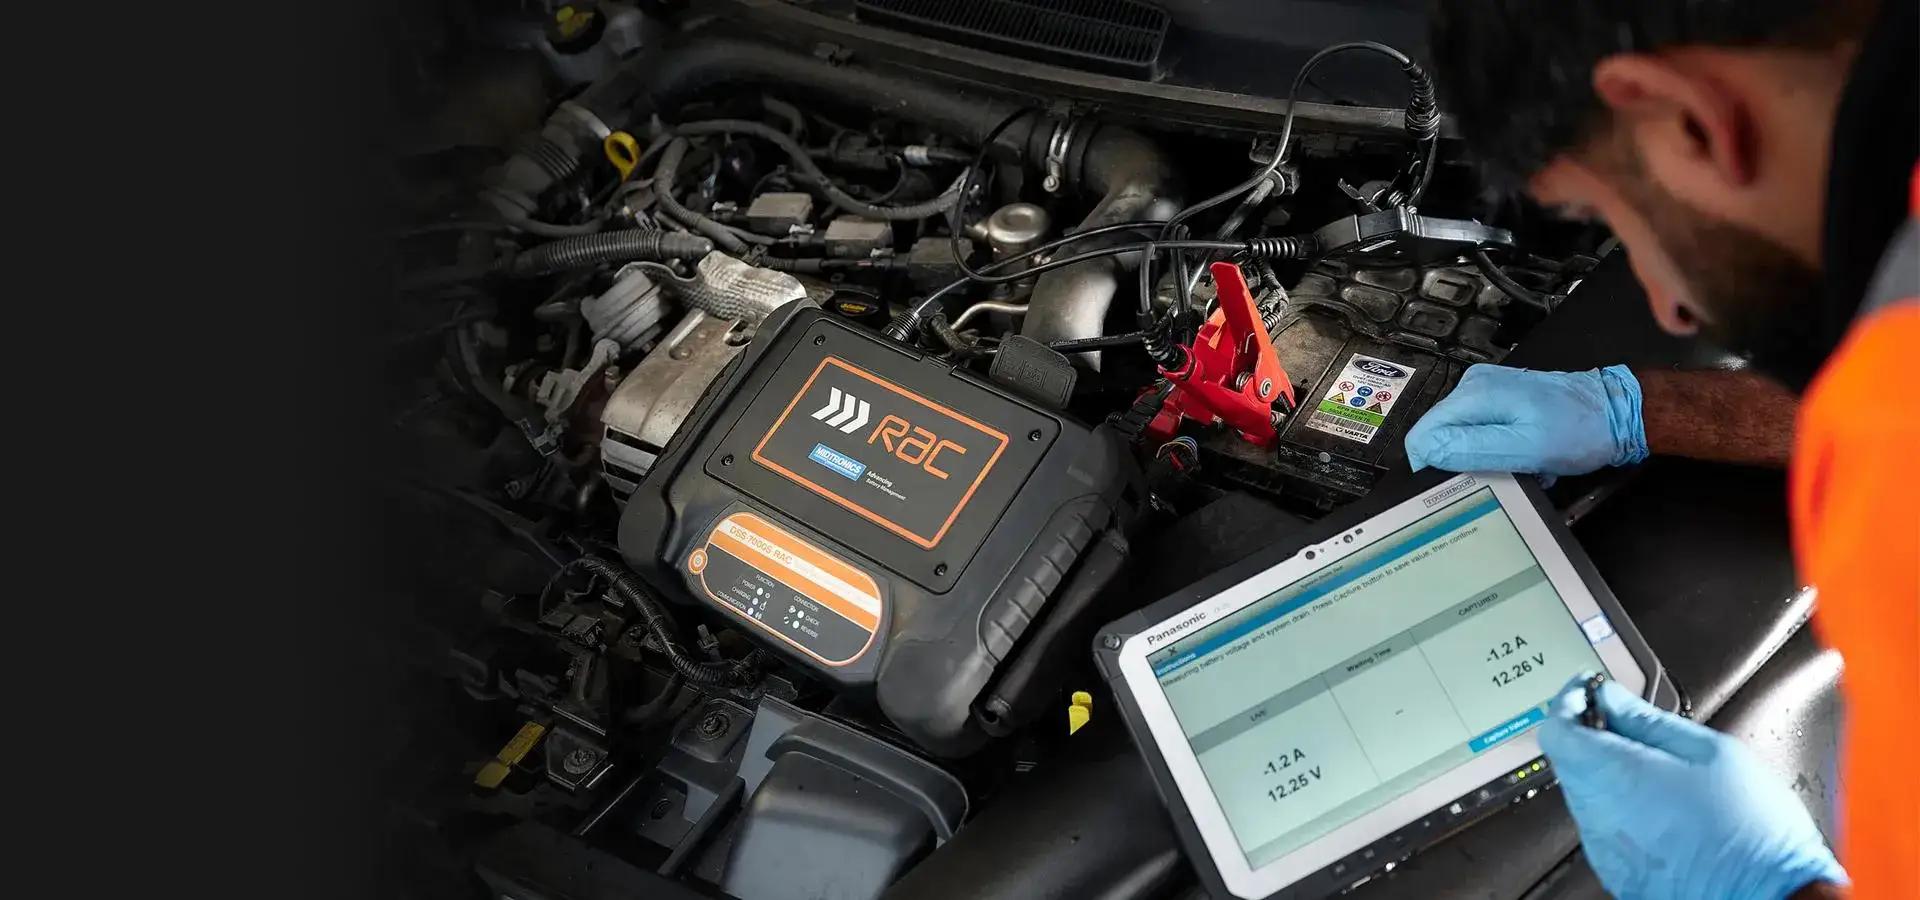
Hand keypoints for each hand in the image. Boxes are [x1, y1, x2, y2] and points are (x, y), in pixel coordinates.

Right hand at [1405, 365, 1648, 476]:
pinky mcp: (1500, 400)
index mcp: (1474, 395)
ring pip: (1462, 438)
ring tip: (1521, 464)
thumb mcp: (1524, 448)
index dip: (1434, 465)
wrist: (1617, 413)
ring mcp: (1487, 391)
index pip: (1422, 434)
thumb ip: (1470, 448)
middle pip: (1441, 436)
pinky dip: (1500, 450)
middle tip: (1505, 471)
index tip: (1465, 480)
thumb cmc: (1579, 431)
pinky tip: (1526, 455)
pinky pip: (1481, 433)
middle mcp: (1474, 386)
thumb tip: (1426, 450)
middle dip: (1467, 462)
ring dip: (1487, 459)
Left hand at [1537, 675, 1845, 899]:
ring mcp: (1605, 847)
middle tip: (1628, 720)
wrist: (1773, 897)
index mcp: (1614, 776)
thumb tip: (1614, 699)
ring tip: (1655, 764)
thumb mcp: (1710, 752)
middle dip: (1591, 734)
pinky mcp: (1618, 870)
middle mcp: (1599, 815)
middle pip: (1567, 760)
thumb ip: (1649, 719)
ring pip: (1585, 793)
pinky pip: (1603, 825)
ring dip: (1606, 770)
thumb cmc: (1752, 832)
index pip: (1556, 729)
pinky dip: (1619, 806)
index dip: (1570, 701)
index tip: (1590, 690)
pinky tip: (1660, 802)